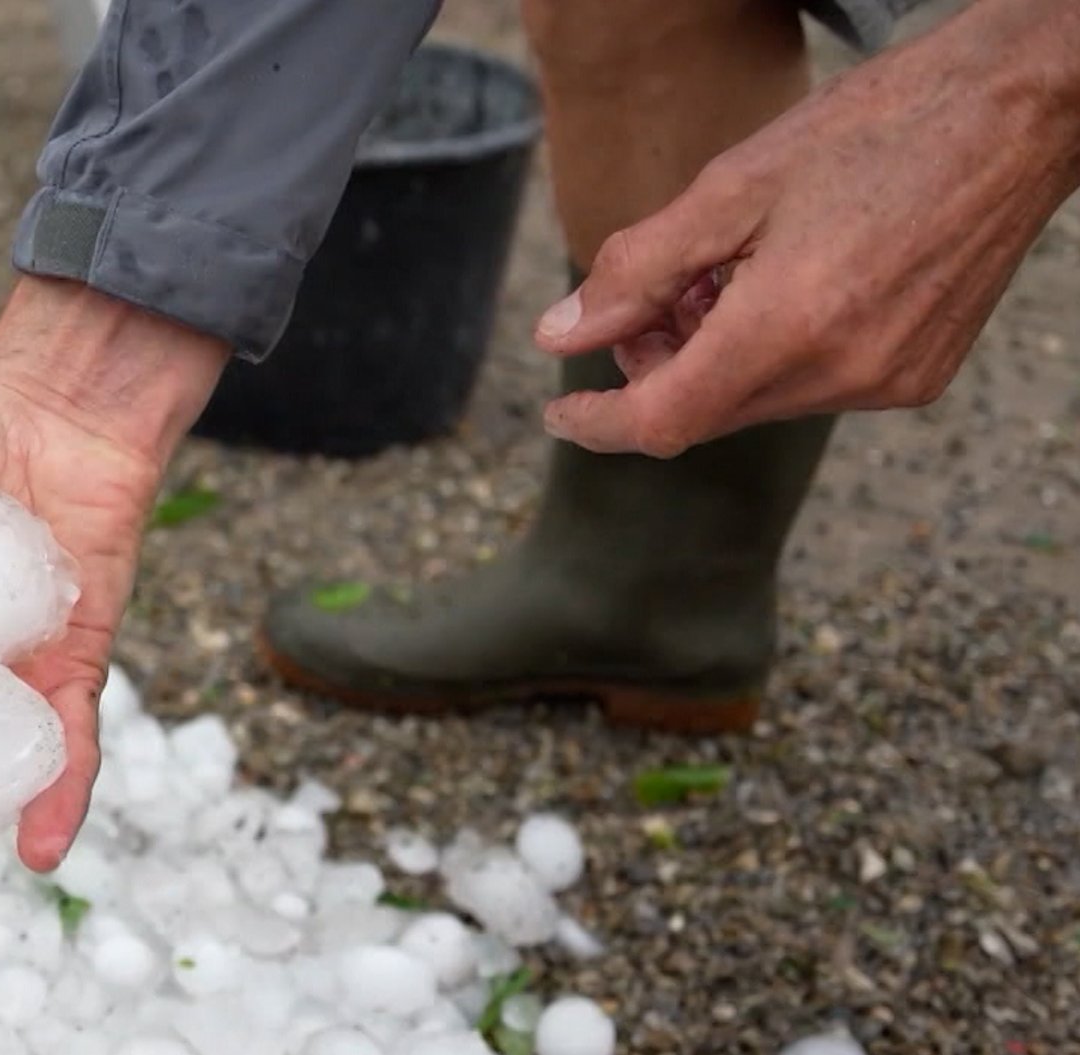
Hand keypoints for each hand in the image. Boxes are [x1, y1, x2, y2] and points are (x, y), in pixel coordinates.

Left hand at [532, 0, 1079, 457]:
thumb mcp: (730, 188)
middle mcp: (844, 373)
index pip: (664, 421)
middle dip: (660, 366)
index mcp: (789, 327)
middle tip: (653, 297)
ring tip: (724, 273)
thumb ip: (636, 271)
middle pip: (708, 411)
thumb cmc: (873, 130)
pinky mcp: (920, 373)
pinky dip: (775, 352)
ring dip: (717, 355)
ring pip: (759, 399)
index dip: (600, 423)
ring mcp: (890, 381)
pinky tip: (783, 284)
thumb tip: (558, 334)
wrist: (1015, 113)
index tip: (562, 411)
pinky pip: (816, 386)